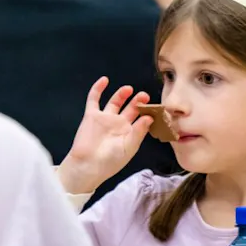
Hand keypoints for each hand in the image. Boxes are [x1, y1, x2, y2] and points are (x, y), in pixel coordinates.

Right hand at [58, 77, 153, 194]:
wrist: (88, 165)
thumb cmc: (110, 161)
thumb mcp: (129, 147)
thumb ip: (139, 131)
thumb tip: (150, 117)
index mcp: (129, 133)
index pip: (141, 119)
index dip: (148, 112)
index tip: (157, 107)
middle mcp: (118, 124)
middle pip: (130, 109)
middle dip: (138, 102)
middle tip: (145, 96)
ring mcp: (105, 118)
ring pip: (115, 102)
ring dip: (122, 94)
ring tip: (130, 89)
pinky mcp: (92, 115)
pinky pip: (94, 99)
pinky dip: (98, 89)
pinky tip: (104, 80)